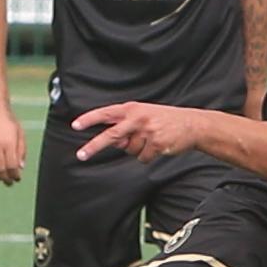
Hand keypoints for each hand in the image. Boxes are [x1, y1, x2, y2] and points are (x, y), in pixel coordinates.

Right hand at [0, 99, 25, 186]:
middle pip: (0, 168)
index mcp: (9, 142)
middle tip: (8, 183)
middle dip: (5, 178)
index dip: (15, 175)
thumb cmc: (9, 120)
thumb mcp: (19, 133)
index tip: (17, 179)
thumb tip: (20, 167)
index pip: (12, 165)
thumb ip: (21, 150)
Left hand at [74, 101, 202, 163]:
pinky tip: (159, 146)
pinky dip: (149, 156)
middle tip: (81, 155)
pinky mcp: (156, 143)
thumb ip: (126, 127)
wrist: (191, 124)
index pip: (106, 113)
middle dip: (94, 146)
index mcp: (132, 109)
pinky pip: (142, 157)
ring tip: (152, 140)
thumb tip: (113, 143)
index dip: (89, 119)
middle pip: (111, 135)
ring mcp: (147, 131)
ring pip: (130, 150)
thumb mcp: (143, 116)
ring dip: (138, 150)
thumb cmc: (163, 119)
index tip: (75, 125)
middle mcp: (138, 118)